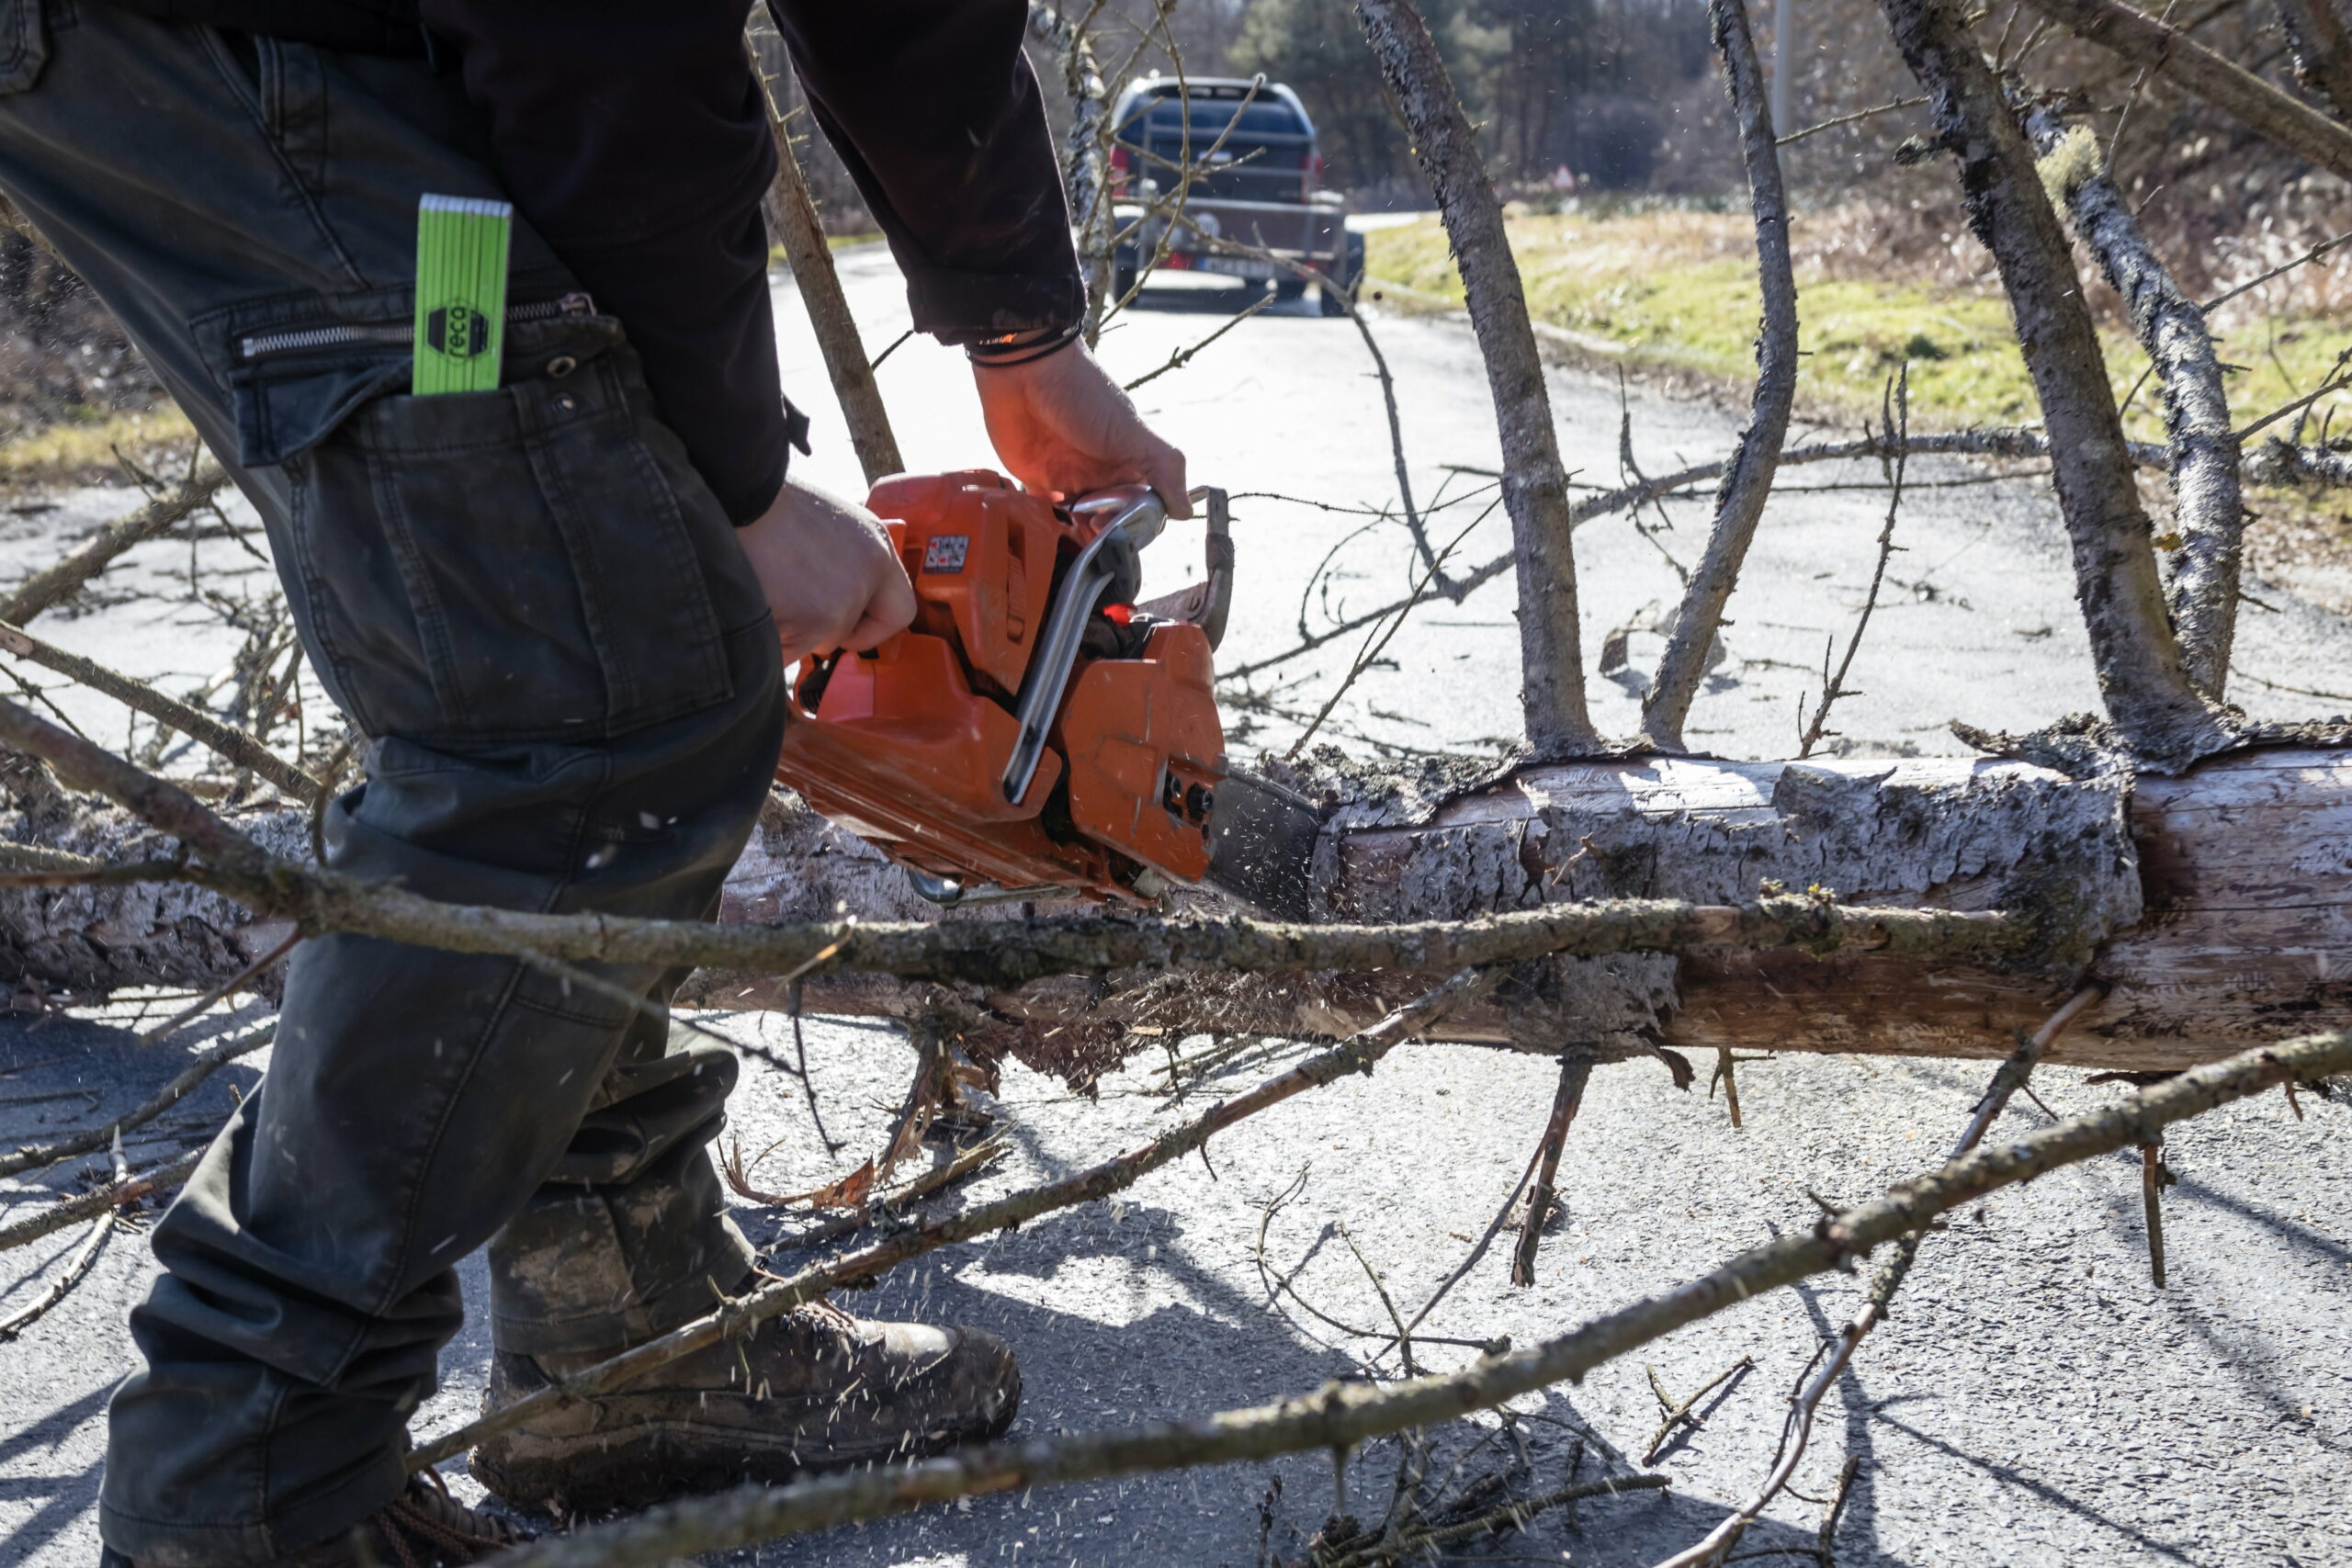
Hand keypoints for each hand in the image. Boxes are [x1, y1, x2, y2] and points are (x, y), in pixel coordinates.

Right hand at [735, 476, 915, 667]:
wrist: (736, 492)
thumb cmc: (769, 506)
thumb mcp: (827, 523)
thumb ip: (844, 561)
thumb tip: (834, 595)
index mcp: (877, 546)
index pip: (901, 609)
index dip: (874, 625)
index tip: (851, 625)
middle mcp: (868, 574)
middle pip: (858, 631)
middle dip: (831, 632)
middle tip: (800, 612)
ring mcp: (842, 600)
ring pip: (820, 641)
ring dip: (793, 630)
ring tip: (767, 590)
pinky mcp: (812, 620)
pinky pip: (790, 649)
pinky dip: (771, 638)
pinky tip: (755, 601)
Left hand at [972, 338, 1191, 517]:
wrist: (1026, 369)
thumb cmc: (1083, 394)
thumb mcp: (1133, 431)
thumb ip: (1165, 468)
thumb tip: (1187, 511)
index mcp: (1130, 463)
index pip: (1143, 508)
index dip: (1136, 525)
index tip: (1121, 528)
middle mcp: (1102, 473)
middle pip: (1110, 520)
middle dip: (1105, 535)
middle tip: (1092, 529)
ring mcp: (1068, 478)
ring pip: (1078, 522)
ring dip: (1077, 536)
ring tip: (1071, 536)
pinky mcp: (1036, 480)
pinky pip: (1044, 514)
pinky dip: (1047, 526)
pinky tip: (1047, 529)